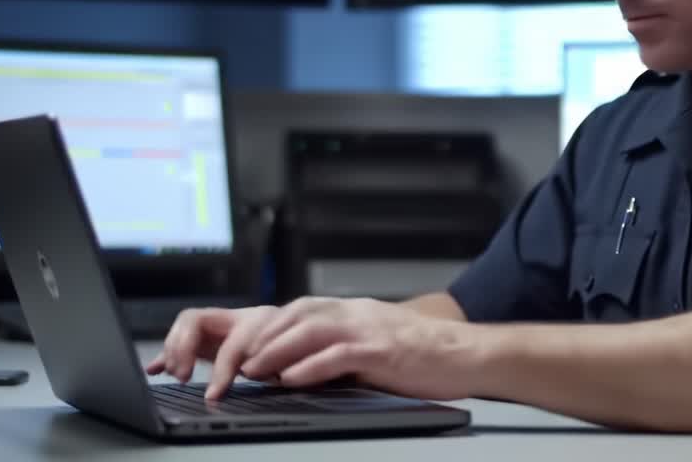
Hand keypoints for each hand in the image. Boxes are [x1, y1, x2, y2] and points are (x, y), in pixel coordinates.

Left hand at [149, 297, 478, 400]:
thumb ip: (330, 351)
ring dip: (275, 350)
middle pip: (292, 316)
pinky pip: (340, 355)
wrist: (463, 353)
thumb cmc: (417, 355)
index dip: (258, 330)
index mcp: (346, 312)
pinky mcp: (382, 350)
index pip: (291, 312)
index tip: (234, 350)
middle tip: (228, 364)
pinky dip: (312, 366)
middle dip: (256, 339)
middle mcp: (352, 313)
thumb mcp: (366, 347)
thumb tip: (288, 370)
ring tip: (249, 369)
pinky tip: (291, 378)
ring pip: (310, 329)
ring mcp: (367, 329)